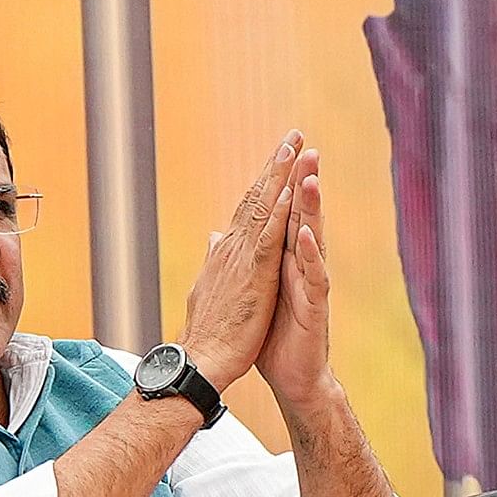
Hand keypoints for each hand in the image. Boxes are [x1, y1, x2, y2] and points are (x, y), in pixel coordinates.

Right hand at [177, 133, 300, 390]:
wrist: (202, 361)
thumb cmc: (211, 330)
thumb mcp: (215, 287)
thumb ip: (218, 259)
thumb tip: (215, 236)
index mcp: (230, 253)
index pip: (249, 208)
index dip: (266, 180)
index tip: (282, 154)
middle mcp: (233, 248)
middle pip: (256, 198)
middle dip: (276, 165)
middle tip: (294, 134)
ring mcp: (242, 260)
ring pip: (262, 209)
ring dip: (278, 178)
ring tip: (294, 148)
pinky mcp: (253, 277)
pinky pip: (267, 240)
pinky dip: (277, 216)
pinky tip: (288, 194)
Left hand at [253, 148, 336, 409]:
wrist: (293, 377)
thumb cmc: (275, 335)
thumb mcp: (254, 291)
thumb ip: (246, 260)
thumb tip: (225, 236)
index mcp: (284, 260)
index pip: (284, 213)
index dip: (283, 182)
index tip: (283, 148)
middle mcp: (301, 267)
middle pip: (302, 217)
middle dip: (304, 181)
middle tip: (305, 146)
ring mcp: (311, 286)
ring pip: (313, 240)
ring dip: (312, 209)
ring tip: (310, 178)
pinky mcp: (316, 308)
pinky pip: (315, 278)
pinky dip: (311, 255)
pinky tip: (307, 234)